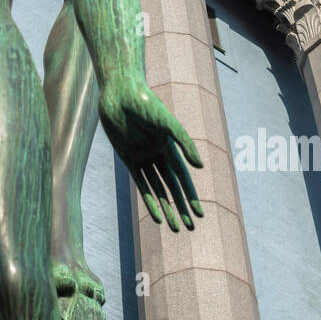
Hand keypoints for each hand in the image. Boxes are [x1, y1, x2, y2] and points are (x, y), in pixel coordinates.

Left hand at [99, 76, 202, 231]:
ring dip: (166, 209)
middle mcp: (157, 154)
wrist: (120, 91)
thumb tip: (200, 168)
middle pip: (172, 188)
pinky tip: (156, 216)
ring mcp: (142, 157)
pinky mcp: (127, 158)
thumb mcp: (168, 123)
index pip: (184, 178)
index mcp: (170, 146)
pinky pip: (139, 183)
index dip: (192, 197)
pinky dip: (148, 201)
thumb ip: (184, 144)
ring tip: (175, 228)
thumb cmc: (145, 102)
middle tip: (190, 228)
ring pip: (156, 189)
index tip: (200, 214)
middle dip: (181, 208)